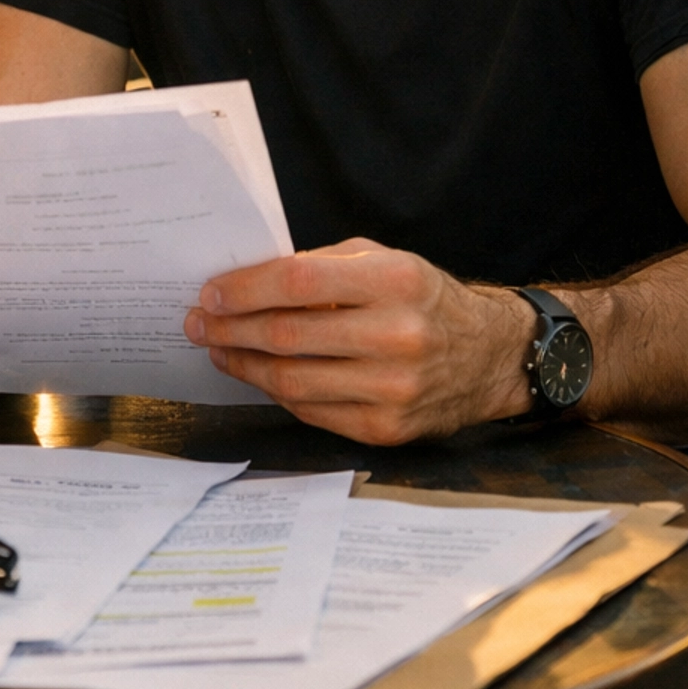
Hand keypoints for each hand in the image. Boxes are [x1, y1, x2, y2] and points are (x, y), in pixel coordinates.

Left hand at [184, 240, 535, 444]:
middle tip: (198, 323)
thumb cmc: (424, 299)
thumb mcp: (384, 260)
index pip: (298, 281)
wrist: (489, 357)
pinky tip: (256, 374)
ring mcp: (392, 388)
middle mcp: (397, 336)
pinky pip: (312, 410)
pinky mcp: (386, 428)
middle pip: (288, 334)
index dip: (245, 288)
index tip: (211, 292)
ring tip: (218, 349)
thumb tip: (249, 281)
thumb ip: (322, 265)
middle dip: (231, 328)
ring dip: (243, 364)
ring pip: (292, 379)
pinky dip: (276, 392)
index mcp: (395, 281)